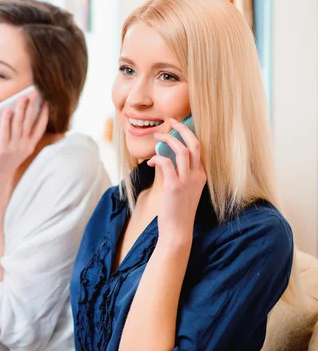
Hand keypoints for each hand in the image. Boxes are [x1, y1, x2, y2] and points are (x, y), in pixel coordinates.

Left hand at [0, 92, 48, 181]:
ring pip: (18, 124)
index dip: (44, 115)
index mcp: (28, 146)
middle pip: (29, 122)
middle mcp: (23, 146)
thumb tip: (12, 114)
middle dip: (32, 106)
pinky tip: (7, 110)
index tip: (46, 102)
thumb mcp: (13, 149)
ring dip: (21, 109)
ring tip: (22, 97)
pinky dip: (6, 120)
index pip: (40, 128)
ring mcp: (13, 148)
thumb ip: (15, 135)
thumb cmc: (1, 162)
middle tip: (34, 92)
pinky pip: (4, 131)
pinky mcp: (1, 149)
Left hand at [148, 118, 205, 242]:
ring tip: (158, 136)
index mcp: (201, 175)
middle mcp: (197, 175)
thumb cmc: (177, 210)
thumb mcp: (183, 190)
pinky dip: (157, 157)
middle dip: (183, 128)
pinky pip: (166, 163)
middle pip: (194, 143)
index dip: (188, 134)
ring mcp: (187, 180)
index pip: (198, 148)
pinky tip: (150, 160)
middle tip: (171, 121)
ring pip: (182, 150)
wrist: (178, 230)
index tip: (177, 127)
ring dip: (168, 139)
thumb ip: (178, 174)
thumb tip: (163, 159)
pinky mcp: (174, 186)